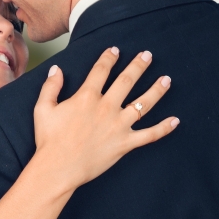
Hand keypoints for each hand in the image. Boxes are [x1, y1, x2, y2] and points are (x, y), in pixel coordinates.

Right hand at [33, 48, 179, 190]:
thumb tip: (57, 70)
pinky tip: (175, 121)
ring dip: (156, 90)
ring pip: (143, 104)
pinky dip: (163, 128)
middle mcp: (106, 107)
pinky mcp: (125, 143)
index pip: (101, 71)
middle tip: (148, 55)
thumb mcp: (43, 108)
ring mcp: (119, 125)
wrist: (58, 167)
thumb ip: (51, 86)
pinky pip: (149, 135)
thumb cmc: (49, 139)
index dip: (109, 58)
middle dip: (139, 66)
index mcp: (87, 97)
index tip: (115, 50)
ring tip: (166, 79)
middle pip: (127, 80)